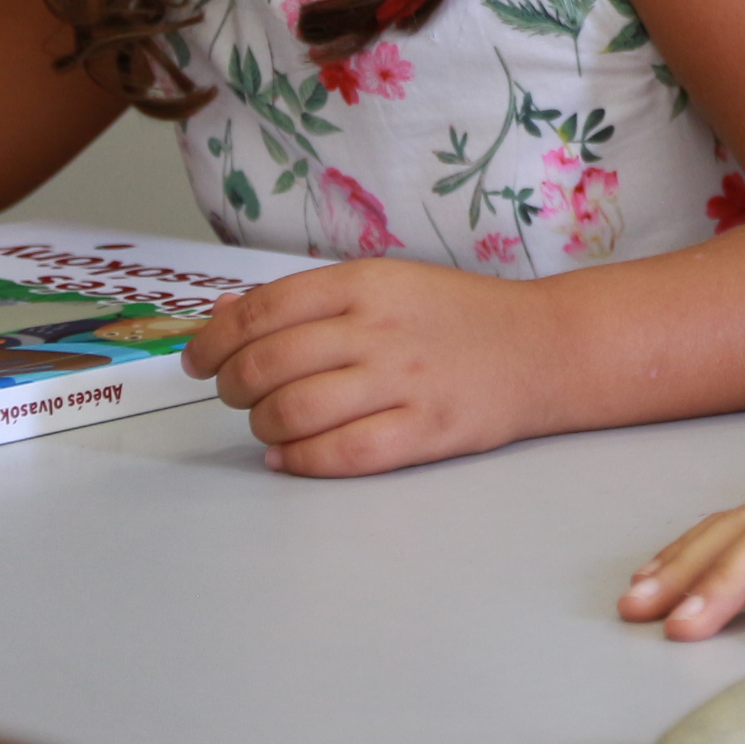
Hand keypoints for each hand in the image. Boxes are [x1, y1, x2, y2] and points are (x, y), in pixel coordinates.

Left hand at [182, 258, 556, 476]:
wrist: (546, 347)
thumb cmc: (460, 316)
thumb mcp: (389, 283)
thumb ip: (311, 301)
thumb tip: (227, 318)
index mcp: (368, 282)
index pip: (259, 311)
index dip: (211, 340)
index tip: (197, 360)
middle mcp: (381, 328)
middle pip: (265, 367)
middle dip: (231, 388)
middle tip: (235, 395)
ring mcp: (404, 382)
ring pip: (291, 414)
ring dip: (262, 427)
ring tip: (270, 426)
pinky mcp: (425, 431)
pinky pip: (338, 454)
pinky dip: (299, 461)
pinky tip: (291, 456)